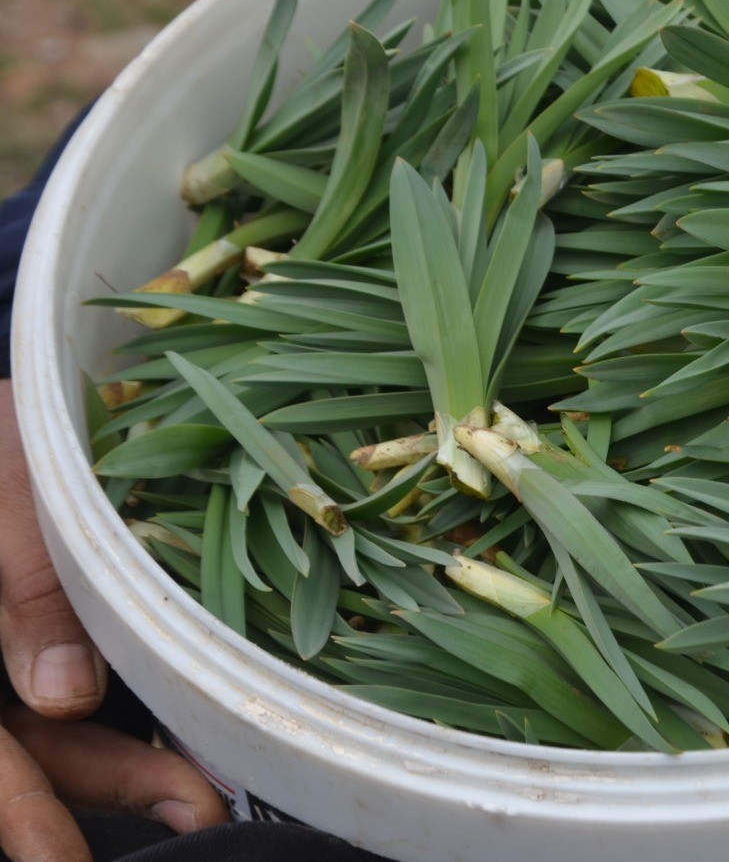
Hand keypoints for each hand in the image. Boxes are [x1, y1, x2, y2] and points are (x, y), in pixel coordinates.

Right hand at [0, 379, 227, 860]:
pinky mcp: (41, 641)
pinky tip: (187, 738)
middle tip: (198, 811)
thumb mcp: (5, 490)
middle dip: (105, 790)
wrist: (10, 415)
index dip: (19, 812)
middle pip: (21, 756)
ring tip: (204, 791)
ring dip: (128, 766)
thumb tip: (65, 698)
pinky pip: (71, 698)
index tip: (60, 859)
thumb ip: (27, 584)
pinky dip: (125, 723)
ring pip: (53, 736)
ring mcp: (6, 658)